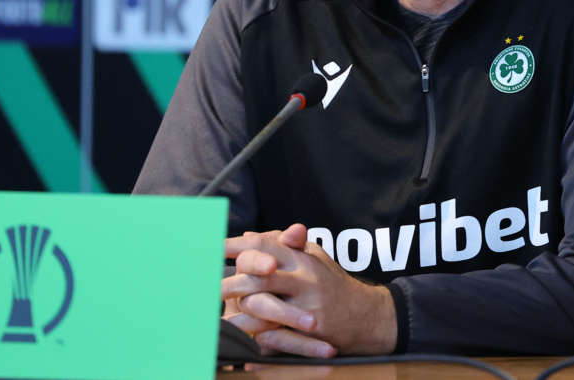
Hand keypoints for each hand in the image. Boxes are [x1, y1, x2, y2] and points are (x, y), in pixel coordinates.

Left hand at [222, 223, 397, 357]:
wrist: (366, 316)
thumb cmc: (333, 285)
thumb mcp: (313, 257)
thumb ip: (283, 246)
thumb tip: (248, 235)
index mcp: (301, 258)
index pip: (262, 245)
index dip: (234, 246)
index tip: (210, 249)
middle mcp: (303, 278)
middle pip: (258, 273)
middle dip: (229, 280)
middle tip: (207, 286)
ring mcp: (306, 304)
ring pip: (263, 304)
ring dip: (237, 309)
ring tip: (217, 314)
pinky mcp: (310, 330)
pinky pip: (276, 335)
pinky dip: (256, 337)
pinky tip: (239, 338)